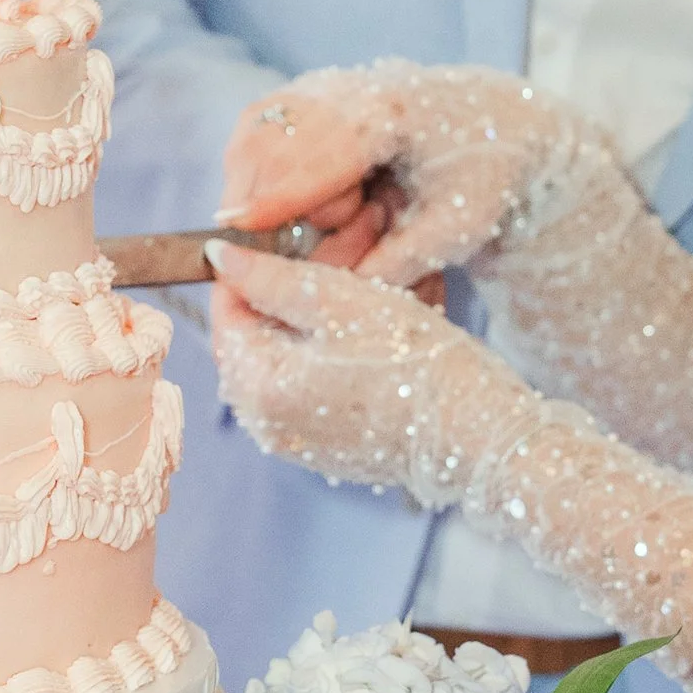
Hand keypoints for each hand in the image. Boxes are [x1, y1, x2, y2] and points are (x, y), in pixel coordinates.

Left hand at [210, 240, 524, 501]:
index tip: (290, 240)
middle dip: (286, 295)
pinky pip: (309, 391)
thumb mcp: (337, 299)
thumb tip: (217, 256)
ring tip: (360, 295)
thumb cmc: (412, 360)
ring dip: (310, 325)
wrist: (475, 433)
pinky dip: (328, 359)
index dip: (254, 268)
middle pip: (254, 339)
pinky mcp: (328, 452)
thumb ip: (270, 277)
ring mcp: (296, 444)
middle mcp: (265, 424)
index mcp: (257, 385)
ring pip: (283, 362)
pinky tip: (371, 337)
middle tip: (334, 262)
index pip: (226, 311)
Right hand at [222, 64, 577, 285]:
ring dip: (262, 187)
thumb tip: (331, 295)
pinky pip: (256, 130)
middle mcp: (353, 87)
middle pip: (274, 142)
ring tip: (331, 213)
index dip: (278, 194)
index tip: (237, 229)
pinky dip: (260, 170)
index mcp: (396, 115)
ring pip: (254, 133)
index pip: (321, 154)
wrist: (499, 122)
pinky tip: (294, 197)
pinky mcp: (309, 91)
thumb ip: (394, 264)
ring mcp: (327, 83)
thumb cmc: (483, 179)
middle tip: (323, 235)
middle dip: (272, 202)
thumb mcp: (453, 232)